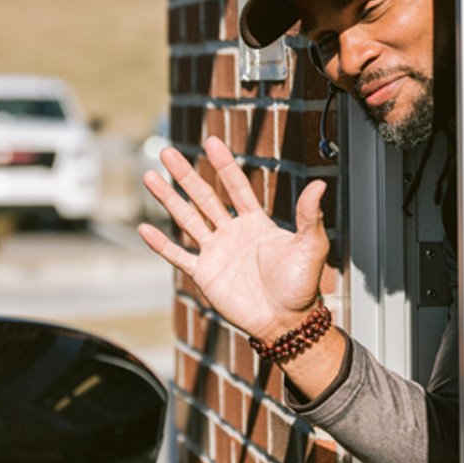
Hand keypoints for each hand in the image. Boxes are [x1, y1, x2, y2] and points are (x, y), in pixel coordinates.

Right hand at [137, 136, 330, 342]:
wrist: (285, 321)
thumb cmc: (301, 285)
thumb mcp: (310, 247)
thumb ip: (310, 216)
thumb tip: (319, 185)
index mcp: (256, 223)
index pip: (236, 187)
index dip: (224, 165)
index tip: (211, 142)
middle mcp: (232, 233)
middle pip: (203, 197)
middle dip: (185, 175)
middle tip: (166, 152)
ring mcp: (216, 252)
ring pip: (186, 219)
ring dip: (167, 199)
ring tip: (149, 177)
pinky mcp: (204, 274)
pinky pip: (179, 255)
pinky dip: (161, 244)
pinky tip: (144, 229)